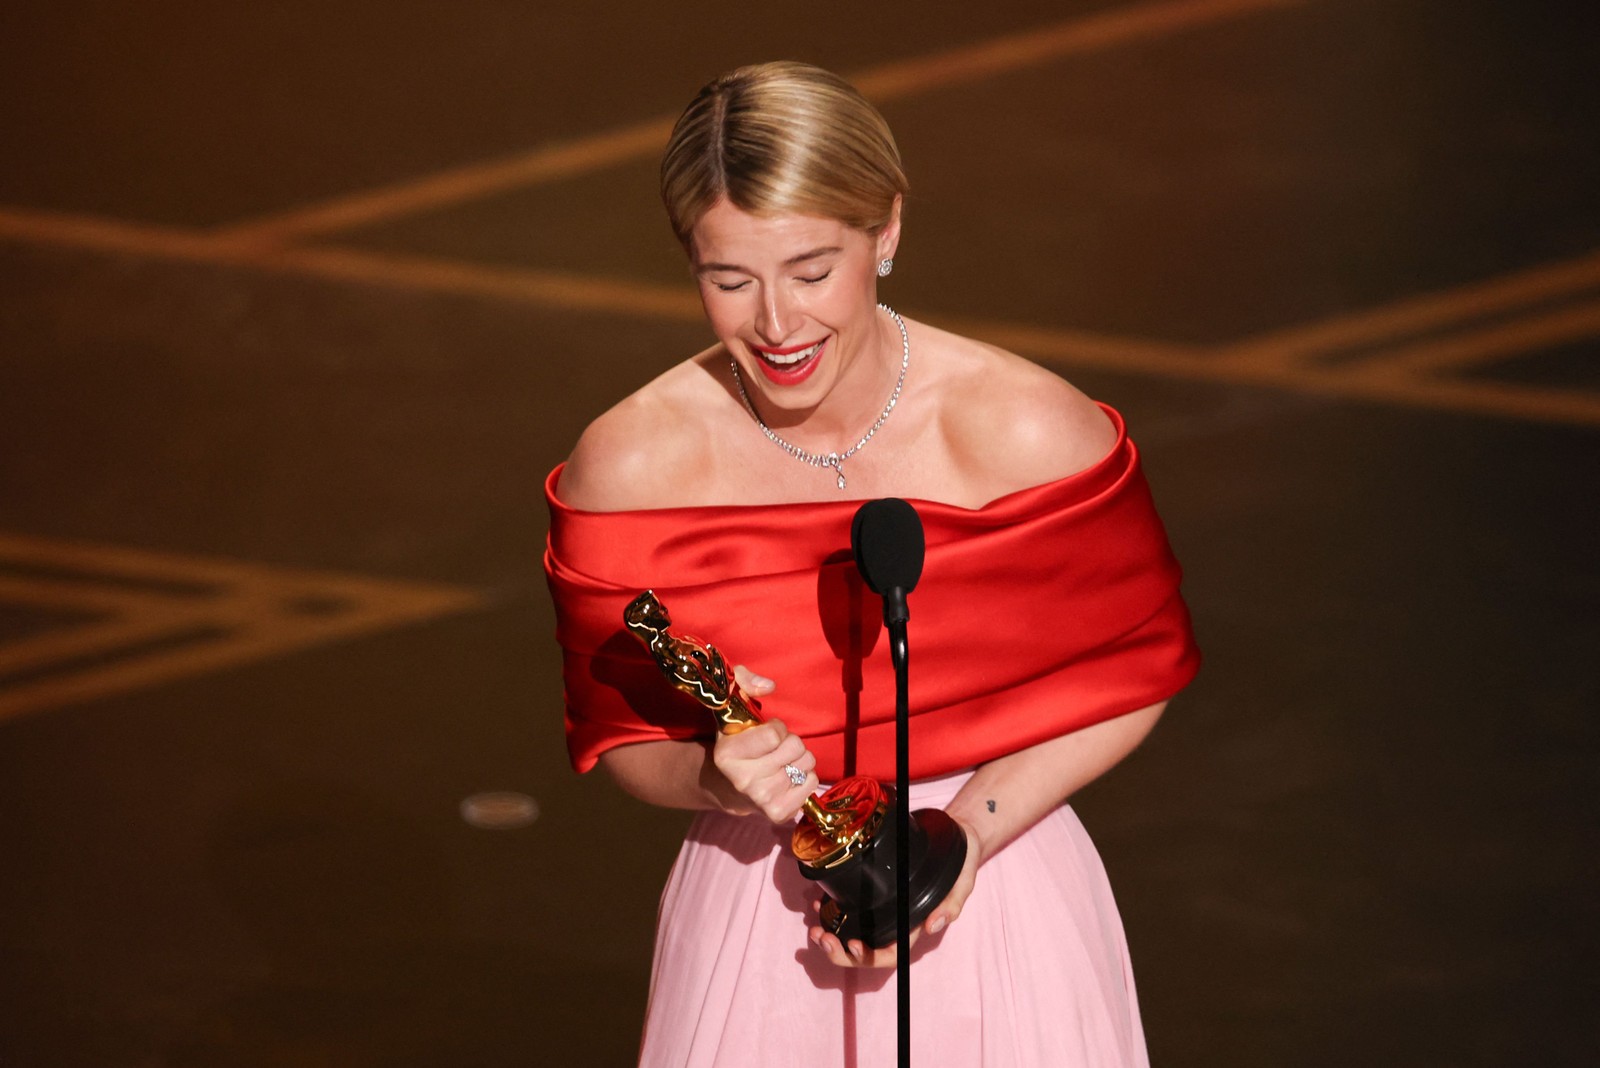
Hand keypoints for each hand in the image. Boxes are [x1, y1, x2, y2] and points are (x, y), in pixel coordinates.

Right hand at [710, 666, 817, 822]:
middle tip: (775, 749)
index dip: (776, 728)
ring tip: (781, 763)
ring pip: (807, 764)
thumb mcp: (732, 706)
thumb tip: (769, 686)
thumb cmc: (737, 741)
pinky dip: (805, 777)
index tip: (766, 732)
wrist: (728, 787)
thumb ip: (745, 682)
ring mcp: (761, 799)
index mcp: (727, 754)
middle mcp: (742, 780)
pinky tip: (788, 778)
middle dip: (790, 743)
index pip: (774, 734)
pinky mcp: (779, 813)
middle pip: (795, 748)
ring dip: (798, 760)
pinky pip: (812, 784)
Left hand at [807, 816, 981, 967]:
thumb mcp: (962, 884)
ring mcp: (882, 910)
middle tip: (820, 937)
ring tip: (814, 928)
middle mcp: (895, 923)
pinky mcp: (873, 894)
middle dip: (840, 952)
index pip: (891, 954)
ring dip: (831, 936)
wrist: (955, 839)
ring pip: (853, 934)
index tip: (852, 943)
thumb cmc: (960, 866)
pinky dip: (830, 911)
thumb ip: (949, 906)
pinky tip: (818, 903)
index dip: (869, 956)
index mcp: (914, 927)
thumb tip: (931, 926)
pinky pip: (849, 910)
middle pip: (865, 952)